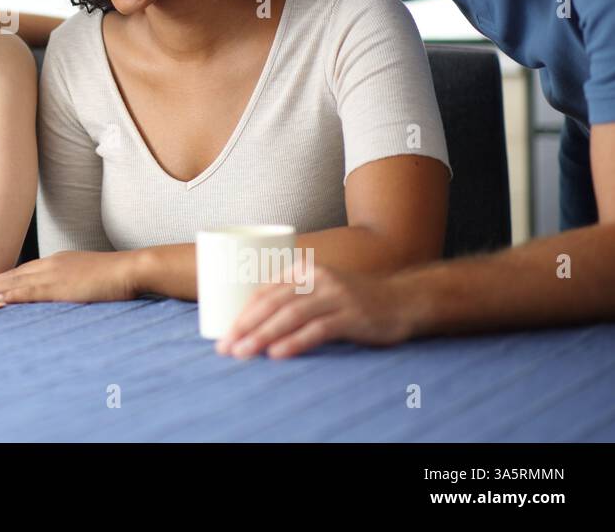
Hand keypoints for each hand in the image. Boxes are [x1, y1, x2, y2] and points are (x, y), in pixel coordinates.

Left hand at [0, 250, 139, 302]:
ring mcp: (53, 274)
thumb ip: (74, 283)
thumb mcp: (89, 276)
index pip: (24, 271)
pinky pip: (28, 291)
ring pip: (14, 281)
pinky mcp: (59, 286)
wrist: (130, 269)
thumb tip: (68, 292)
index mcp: (59, 262)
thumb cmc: (116, 276)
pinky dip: (9, 294)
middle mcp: (51, 265)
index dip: (4, 278)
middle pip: (13, 274)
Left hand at [216, 266, 418, 358]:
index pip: (264, 293)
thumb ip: (294, 300)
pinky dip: (295, 341)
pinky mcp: (352, 316)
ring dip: (263, 335)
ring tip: (244, 352)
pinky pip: (318, 329)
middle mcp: (317, 279)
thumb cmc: (354, 301)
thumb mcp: (321, 292)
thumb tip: (254, 325)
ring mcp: (336, 296)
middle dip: (245, 327)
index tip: (223, 337)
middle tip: (226, 348)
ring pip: (291, 315)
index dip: (241, 315)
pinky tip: (278, 353)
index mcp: (303, 272)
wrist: (403, 300)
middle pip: (272, 304)